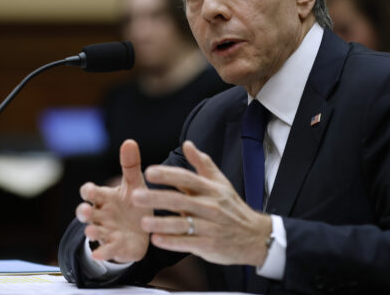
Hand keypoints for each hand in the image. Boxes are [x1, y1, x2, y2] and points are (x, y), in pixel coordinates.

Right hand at [75, 139, 151, 262]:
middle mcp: (101, 214)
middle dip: (83, 212)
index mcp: (104, 197)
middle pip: (86, 212)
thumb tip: (129, 141)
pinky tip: (99, 254)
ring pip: (94, 231)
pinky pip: (106, 250)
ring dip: (91, 232)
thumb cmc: (134, 203)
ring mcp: (106, 231)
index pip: (91, 193)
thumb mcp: (135, 183)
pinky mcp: (115, 246)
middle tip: (84, 210)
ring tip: (91, 232)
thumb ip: (130, 165)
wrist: (144, 230)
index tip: (90, 190)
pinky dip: (102, 252)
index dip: (88, 192)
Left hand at [132, 140, 272, 266]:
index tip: (148, 171)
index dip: (168, 175)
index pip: (187, 178)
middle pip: (180, 200)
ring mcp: (210, 227)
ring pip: (182, 224)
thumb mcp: (221, 183)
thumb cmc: (232, 207)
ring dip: (161, 223)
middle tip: (135, 196)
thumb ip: (202, 163)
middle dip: (157, 197)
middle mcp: (210, 206)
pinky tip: (156, 239)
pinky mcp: (209, 245)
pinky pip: (187, 243)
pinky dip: (171, 242)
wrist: (254, 236)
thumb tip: (187, 143)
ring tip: (142, 222)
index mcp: (211, 189)